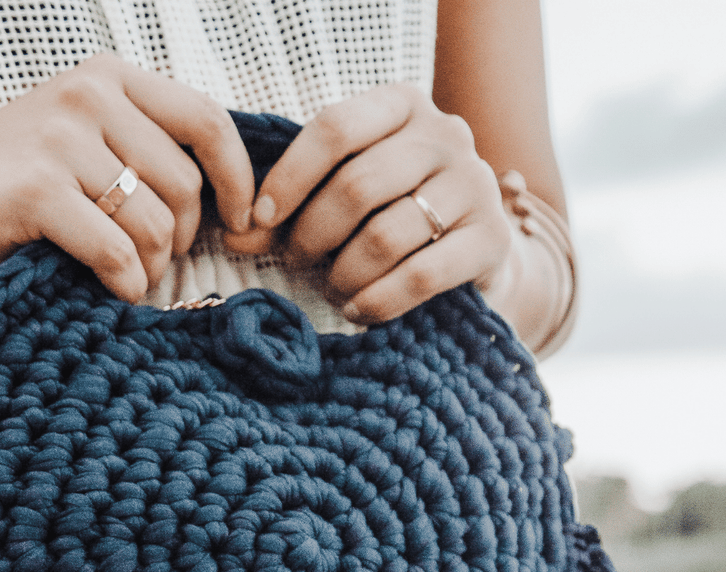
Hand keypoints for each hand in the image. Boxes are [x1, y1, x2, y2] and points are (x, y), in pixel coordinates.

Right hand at [0, 55, 254, 300]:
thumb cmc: (2, 186)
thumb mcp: (77, 144)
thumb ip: (139, 151)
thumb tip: (223, 202)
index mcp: (107, 78)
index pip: (208, 122)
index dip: (240, 179)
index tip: (244, 223)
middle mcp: (88, 95)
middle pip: (186, 185)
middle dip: (179, 241)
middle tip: (149, 265)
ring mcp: (60, 138)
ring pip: (155, 224)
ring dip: (149, 270)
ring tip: (123, 279)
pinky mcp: (35, 188)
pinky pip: (116, 252)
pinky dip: (123, 285)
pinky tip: (109, 291)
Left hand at [225, 84, 513, 323]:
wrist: (479, 256)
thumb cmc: (396, 218)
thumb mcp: (344, 200)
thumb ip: (291, 211)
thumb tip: (233, 236)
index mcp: (403, 105)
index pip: (335, 128)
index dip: (290, 176)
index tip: (259, 218)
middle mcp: (446, 134)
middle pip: (357, 185)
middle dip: (314, 234)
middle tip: (298, 261)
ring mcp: (475, 184)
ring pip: (386, 235)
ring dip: (344, 274)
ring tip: (333, 289)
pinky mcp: (492, 238)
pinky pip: (420, 276)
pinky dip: (378, 301)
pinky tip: (357, 312)